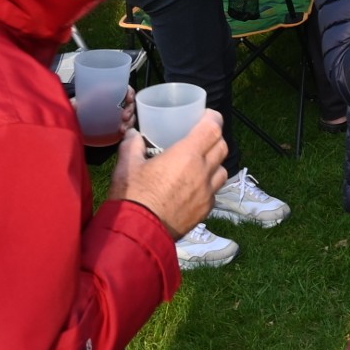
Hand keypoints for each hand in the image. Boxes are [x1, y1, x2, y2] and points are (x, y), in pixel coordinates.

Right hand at [113, 109, 224, 237]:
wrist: (139, 233)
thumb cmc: (133, 196)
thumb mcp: (127, 166)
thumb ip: (132, 145)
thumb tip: (134, 134)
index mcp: (187, 155)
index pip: (213, 128)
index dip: (213, 118)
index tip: (205, 116)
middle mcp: (203, 172)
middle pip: (222, 147)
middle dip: (214, 138)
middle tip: (200, 138)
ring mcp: (207, 193)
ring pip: (222, 170)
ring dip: (214, 163)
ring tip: (198, 163)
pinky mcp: (205, 210)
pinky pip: (214, 192)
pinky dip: (208, 185)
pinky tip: (192, 187)